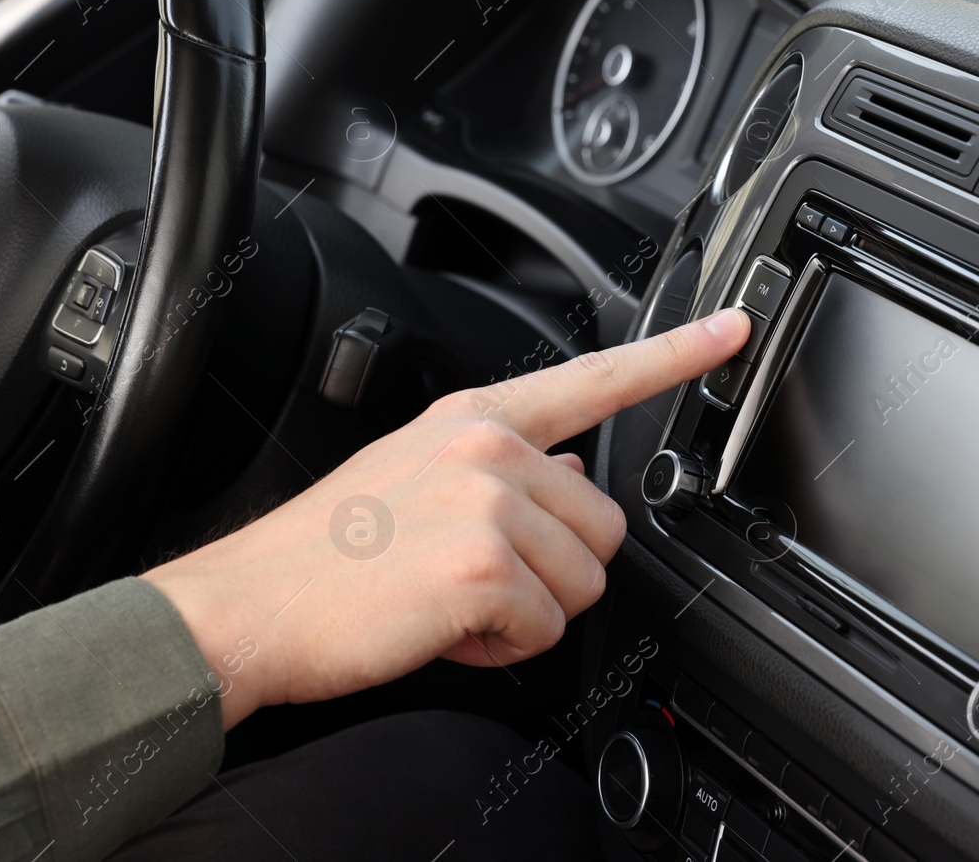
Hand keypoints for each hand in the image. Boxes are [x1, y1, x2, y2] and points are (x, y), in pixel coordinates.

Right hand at [143, 308, 750, 728]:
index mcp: (473, 418)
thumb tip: (567, 472)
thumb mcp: (412, 475)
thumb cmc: (324, 553)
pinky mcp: (484, 565)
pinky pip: (546, 629)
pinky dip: (501, 648)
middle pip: (603, 527)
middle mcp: (488, 447)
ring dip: (526, 613)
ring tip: (448, 599)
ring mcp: (488, 501)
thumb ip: (502, 465)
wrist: (247, 607)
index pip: (595, 379)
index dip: (677, 354)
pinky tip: (443, 626)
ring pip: (584, 583)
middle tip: (469, 576)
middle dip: (553, 571)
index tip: (731, 329)